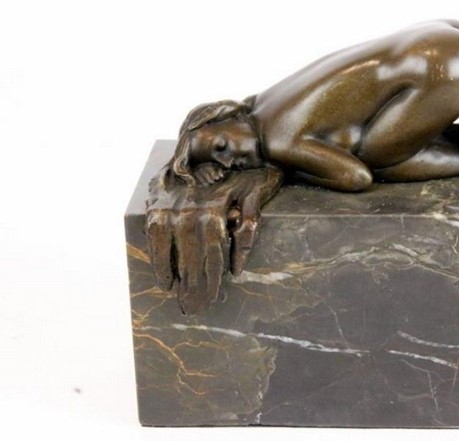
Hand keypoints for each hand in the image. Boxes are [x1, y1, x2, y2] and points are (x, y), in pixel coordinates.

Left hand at [145, 166, 282, 314]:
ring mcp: (224, 192)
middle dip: (189, 280)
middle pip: (188, 245)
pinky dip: (241, 249)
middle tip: (192, 304)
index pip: (159, 234)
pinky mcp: (250, 191)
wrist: (249, 140)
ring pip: (215, 241)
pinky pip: (247, 225)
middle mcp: (194, 193)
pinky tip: (236, 269)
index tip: (168, 286)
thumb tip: (164, 241)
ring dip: (212, 272)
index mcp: (173, 193)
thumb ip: (170, 210)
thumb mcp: (185, 185)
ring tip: (211, 295)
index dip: (162, 263)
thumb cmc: (213, 168)